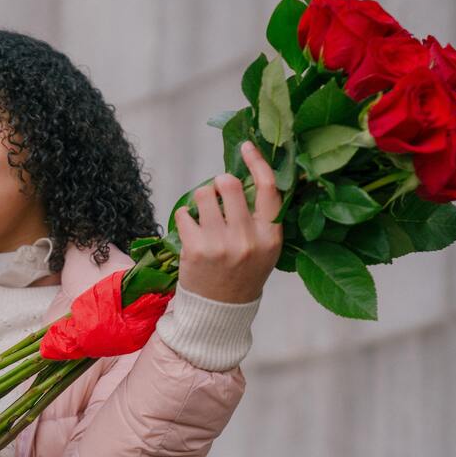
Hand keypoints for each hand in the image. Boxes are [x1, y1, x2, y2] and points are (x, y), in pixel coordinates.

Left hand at [174, 141, 282, 302]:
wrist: (219, 310)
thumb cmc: (242, 273)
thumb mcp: (264, 248)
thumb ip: (260, 217)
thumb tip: (244, 175)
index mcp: (271, 236)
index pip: (269, 188)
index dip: (257, 162)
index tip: (246, 146)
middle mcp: (248, 239)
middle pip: (230, 184)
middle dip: (219, 182)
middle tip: (217, 192)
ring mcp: (221, 244)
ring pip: (204, 194)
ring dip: (200, 198)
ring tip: (203, 215)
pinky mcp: (195, 249)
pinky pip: (184, 213)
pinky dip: (185, 217)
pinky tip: (191, 231)